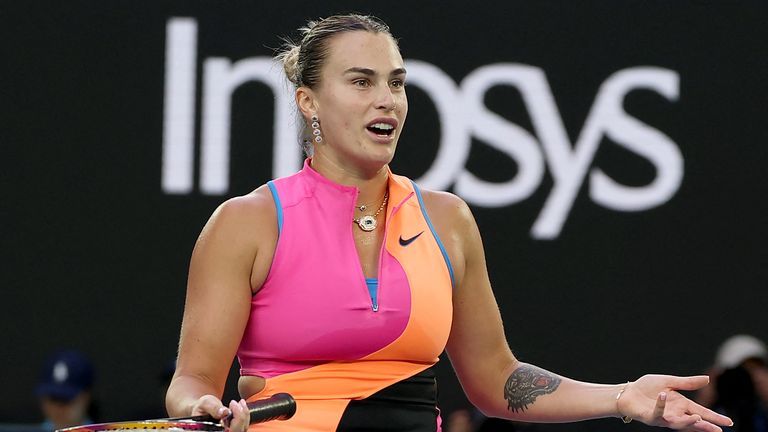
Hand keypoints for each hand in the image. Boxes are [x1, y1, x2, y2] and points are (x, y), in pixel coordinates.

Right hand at [190, 395, 249, 431]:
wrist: (203, 409)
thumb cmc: (201, 408)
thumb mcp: (204, 404)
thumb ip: (213, 408)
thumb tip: (224, 412)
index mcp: (212, 431)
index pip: (228, 431)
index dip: (235, 419)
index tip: (232, 404)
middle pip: (238, 430)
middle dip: (240, 415)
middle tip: (235, 403)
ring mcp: (230, 431)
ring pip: (243, 427)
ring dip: (244, 413)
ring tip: (239, 402)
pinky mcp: (235, 428)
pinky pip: (244, 424)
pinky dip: (244, 414)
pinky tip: (241, 404)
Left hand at [617, 375, 732, 431]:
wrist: (627, 392)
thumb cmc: (647, 388)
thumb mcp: (669, 382)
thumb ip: (687, 383)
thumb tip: (708, 379)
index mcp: (681, 404)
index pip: (701, 411)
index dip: (714, 417)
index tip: (729, 422)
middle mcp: (674, 413)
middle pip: (693, 422)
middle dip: (706, 426)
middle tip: (719, 430)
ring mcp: (663, 417)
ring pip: (678, 423)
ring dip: (688, 422)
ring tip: (699, 418)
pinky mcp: (650, 417)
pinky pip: (657, 413)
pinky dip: (660, 405)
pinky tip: (664, 396)